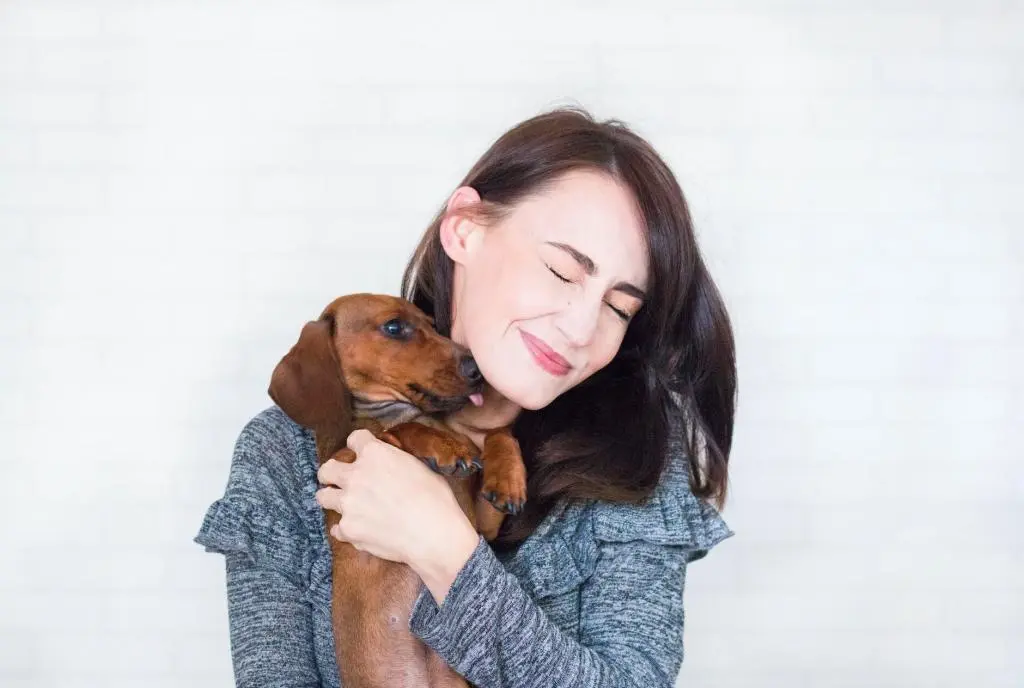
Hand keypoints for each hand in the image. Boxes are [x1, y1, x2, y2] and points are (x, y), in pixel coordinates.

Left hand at [315, 428, 478, 573]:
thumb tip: (392, 464)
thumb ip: (396, 462)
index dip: (359, 445)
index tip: (361, 452)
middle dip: (332, 473)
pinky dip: (346, 529)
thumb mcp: (420, 467)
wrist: (433, 534)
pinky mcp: (348, 529)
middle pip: (327, 469)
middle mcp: (355, 475)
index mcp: (375, 454)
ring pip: (323, 496)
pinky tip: (358, 530)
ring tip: (346, 505)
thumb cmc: (435, 499)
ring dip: (333, 499)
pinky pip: (337, 528)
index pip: (354, 438)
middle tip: (341, 480)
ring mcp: (348, 503)